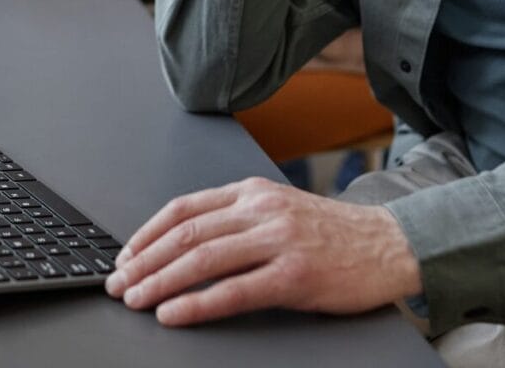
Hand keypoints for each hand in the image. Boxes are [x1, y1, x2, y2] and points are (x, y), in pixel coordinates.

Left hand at [105, 177, 421, 326]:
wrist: (386, 243)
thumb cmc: (328, 232)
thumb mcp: (278, 208)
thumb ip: (235, 217)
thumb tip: (183, 242)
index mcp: (250, 191)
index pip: (184, 208)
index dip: (148, 232)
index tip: (125, 255)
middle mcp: (259, 210)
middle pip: (187, 234)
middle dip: (145, 260)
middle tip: (119, 283)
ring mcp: (277, 240)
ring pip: (204, 259)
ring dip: (162, 282)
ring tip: (137, 299)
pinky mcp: (294, 275)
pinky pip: (235, 291)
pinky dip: (198, 304)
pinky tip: (175, 314)